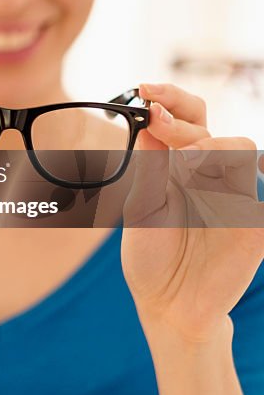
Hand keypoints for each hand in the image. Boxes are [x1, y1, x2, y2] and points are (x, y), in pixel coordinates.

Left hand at [121, 83, 263, 341]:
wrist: (168, 304)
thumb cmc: (151, 255)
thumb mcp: (142, 206)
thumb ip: (150, 165)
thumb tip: (148, 119)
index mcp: (180, 166)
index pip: (187, 118)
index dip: (171, 99)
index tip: (145, 90)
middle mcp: (211, 176)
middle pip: (211, 130)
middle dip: (183, 126)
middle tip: (159, 127)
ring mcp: (237, 199)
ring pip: (240, 150)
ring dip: (210, 147)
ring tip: (184, 162)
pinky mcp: (255, 227)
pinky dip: (255, 188)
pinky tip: (238, 181)